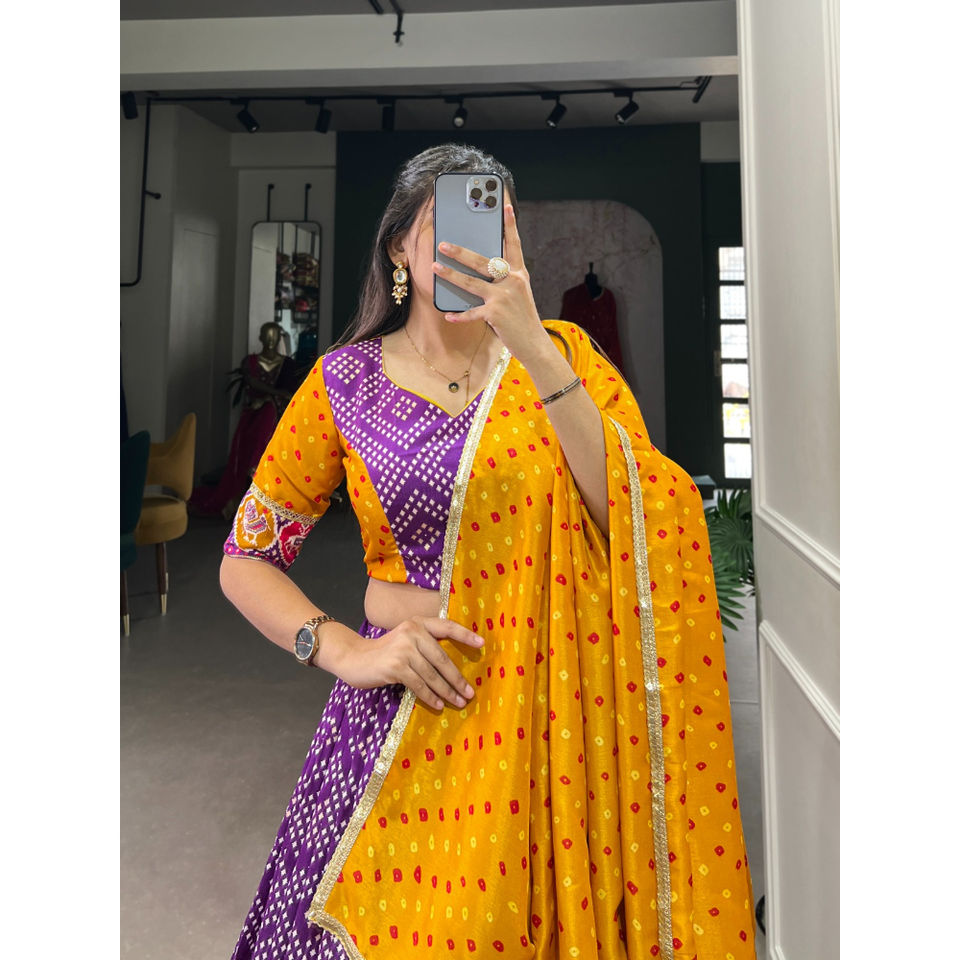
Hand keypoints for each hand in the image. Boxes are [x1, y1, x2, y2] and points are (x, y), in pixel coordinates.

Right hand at [332, 616, 484, 710]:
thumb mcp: (404, 640)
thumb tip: (452, 668)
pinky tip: (438, 704)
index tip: (482, 643)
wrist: (353, 658)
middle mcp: (412, 632)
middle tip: (470, 693)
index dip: (465, 634)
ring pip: (432, 675)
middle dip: (457, 678)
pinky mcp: (395, 666)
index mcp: (417, 623)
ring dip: (447, 691)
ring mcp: (403, 649)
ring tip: (458, 702)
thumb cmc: (383, 653)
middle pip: (442, 659)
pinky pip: (419, 685)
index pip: (446, 626)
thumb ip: (424, 645)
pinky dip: (430, 696)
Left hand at [432, 202, 550, 364]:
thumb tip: (479, 272)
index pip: (513, 245)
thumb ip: (504, 281)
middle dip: (460, 252)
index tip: (504, 206)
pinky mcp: (495, 314)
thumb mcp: (518, 294)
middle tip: (443, 244)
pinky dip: (459, 315)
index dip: (509, 225)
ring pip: (471, 282)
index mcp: (519, 274)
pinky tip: (447, 314)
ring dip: (450, 274)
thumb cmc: (523, 318)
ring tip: (434, 267)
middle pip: (482, 261)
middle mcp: (512, 281)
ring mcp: (503, 297)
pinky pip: (471, 312)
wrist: (534, 343)